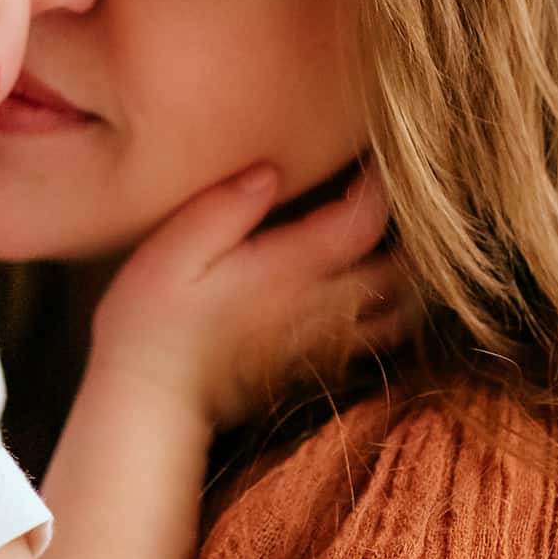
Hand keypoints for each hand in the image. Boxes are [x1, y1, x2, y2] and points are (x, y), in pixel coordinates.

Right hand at [86, 164, 414, 433]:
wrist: (150, 401)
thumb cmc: (152, 321)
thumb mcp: (171, 252)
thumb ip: (223, 208)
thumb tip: (270, 171)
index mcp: (288, 269)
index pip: (363, 222)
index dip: (380, 186)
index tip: (376, 157)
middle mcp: (318, 306)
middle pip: (398, 269)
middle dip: (408, 233)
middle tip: (395, 199)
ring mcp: (322, 341)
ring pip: (397, 310)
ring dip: (405, 277)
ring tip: (391, 244)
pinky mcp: (314, 364)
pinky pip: (376, 339)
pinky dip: (389, 312)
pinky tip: (370, 292)